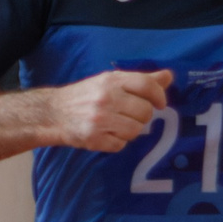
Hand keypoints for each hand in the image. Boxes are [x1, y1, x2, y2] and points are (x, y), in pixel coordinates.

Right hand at [51, 68, 169, 152]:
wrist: (53, 113)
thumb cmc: (86, 95)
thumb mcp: (110, 81)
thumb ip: (141, 80)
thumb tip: (168, 76)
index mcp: (111, 81)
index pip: (146, 85)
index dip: (159, 95)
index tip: (161, 104)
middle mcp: (106, 98)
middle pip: (145, 111)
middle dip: (143, 116)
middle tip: (130, 115)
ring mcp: (100, 120)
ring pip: (136, 130)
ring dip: (131, 131)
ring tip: (117, 125)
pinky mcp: (94, 139)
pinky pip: (121, 145)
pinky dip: (117, 142)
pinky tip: (107, 134)